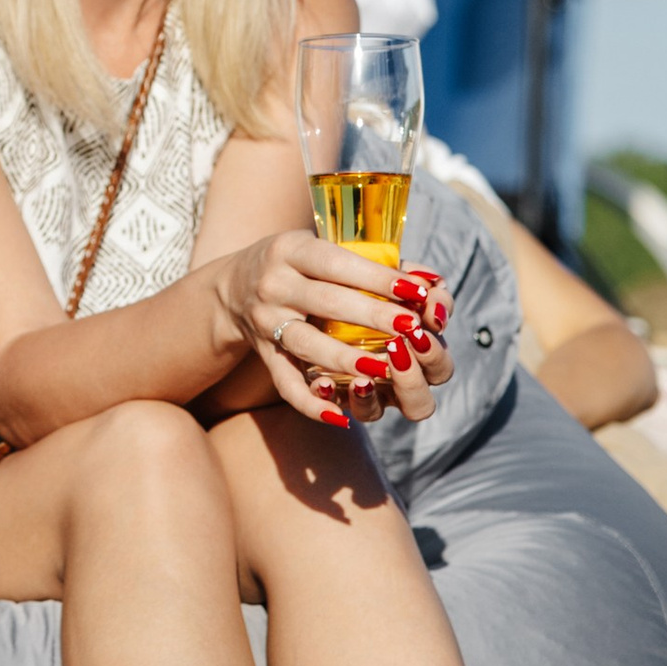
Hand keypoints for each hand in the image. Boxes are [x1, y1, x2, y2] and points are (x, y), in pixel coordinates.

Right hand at [213, 235, 452, 429]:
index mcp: (292, 250)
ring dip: (345, 358)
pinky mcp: (265, 356)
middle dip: (374, 316)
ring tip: (383, 366)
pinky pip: (286, 384)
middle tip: (411, 328)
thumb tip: (432, 283)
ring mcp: (266, 323)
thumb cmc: (298, 265)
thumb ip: (377, 263)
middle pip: (327, 302)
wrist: (234, 288)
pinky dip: (311, 403)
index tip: (416, 291)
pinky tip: (341, 416)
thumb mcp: (322, 248)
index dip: (377, 277)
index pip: (338, 261)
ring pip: (307, 344)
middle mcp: (275, 285)